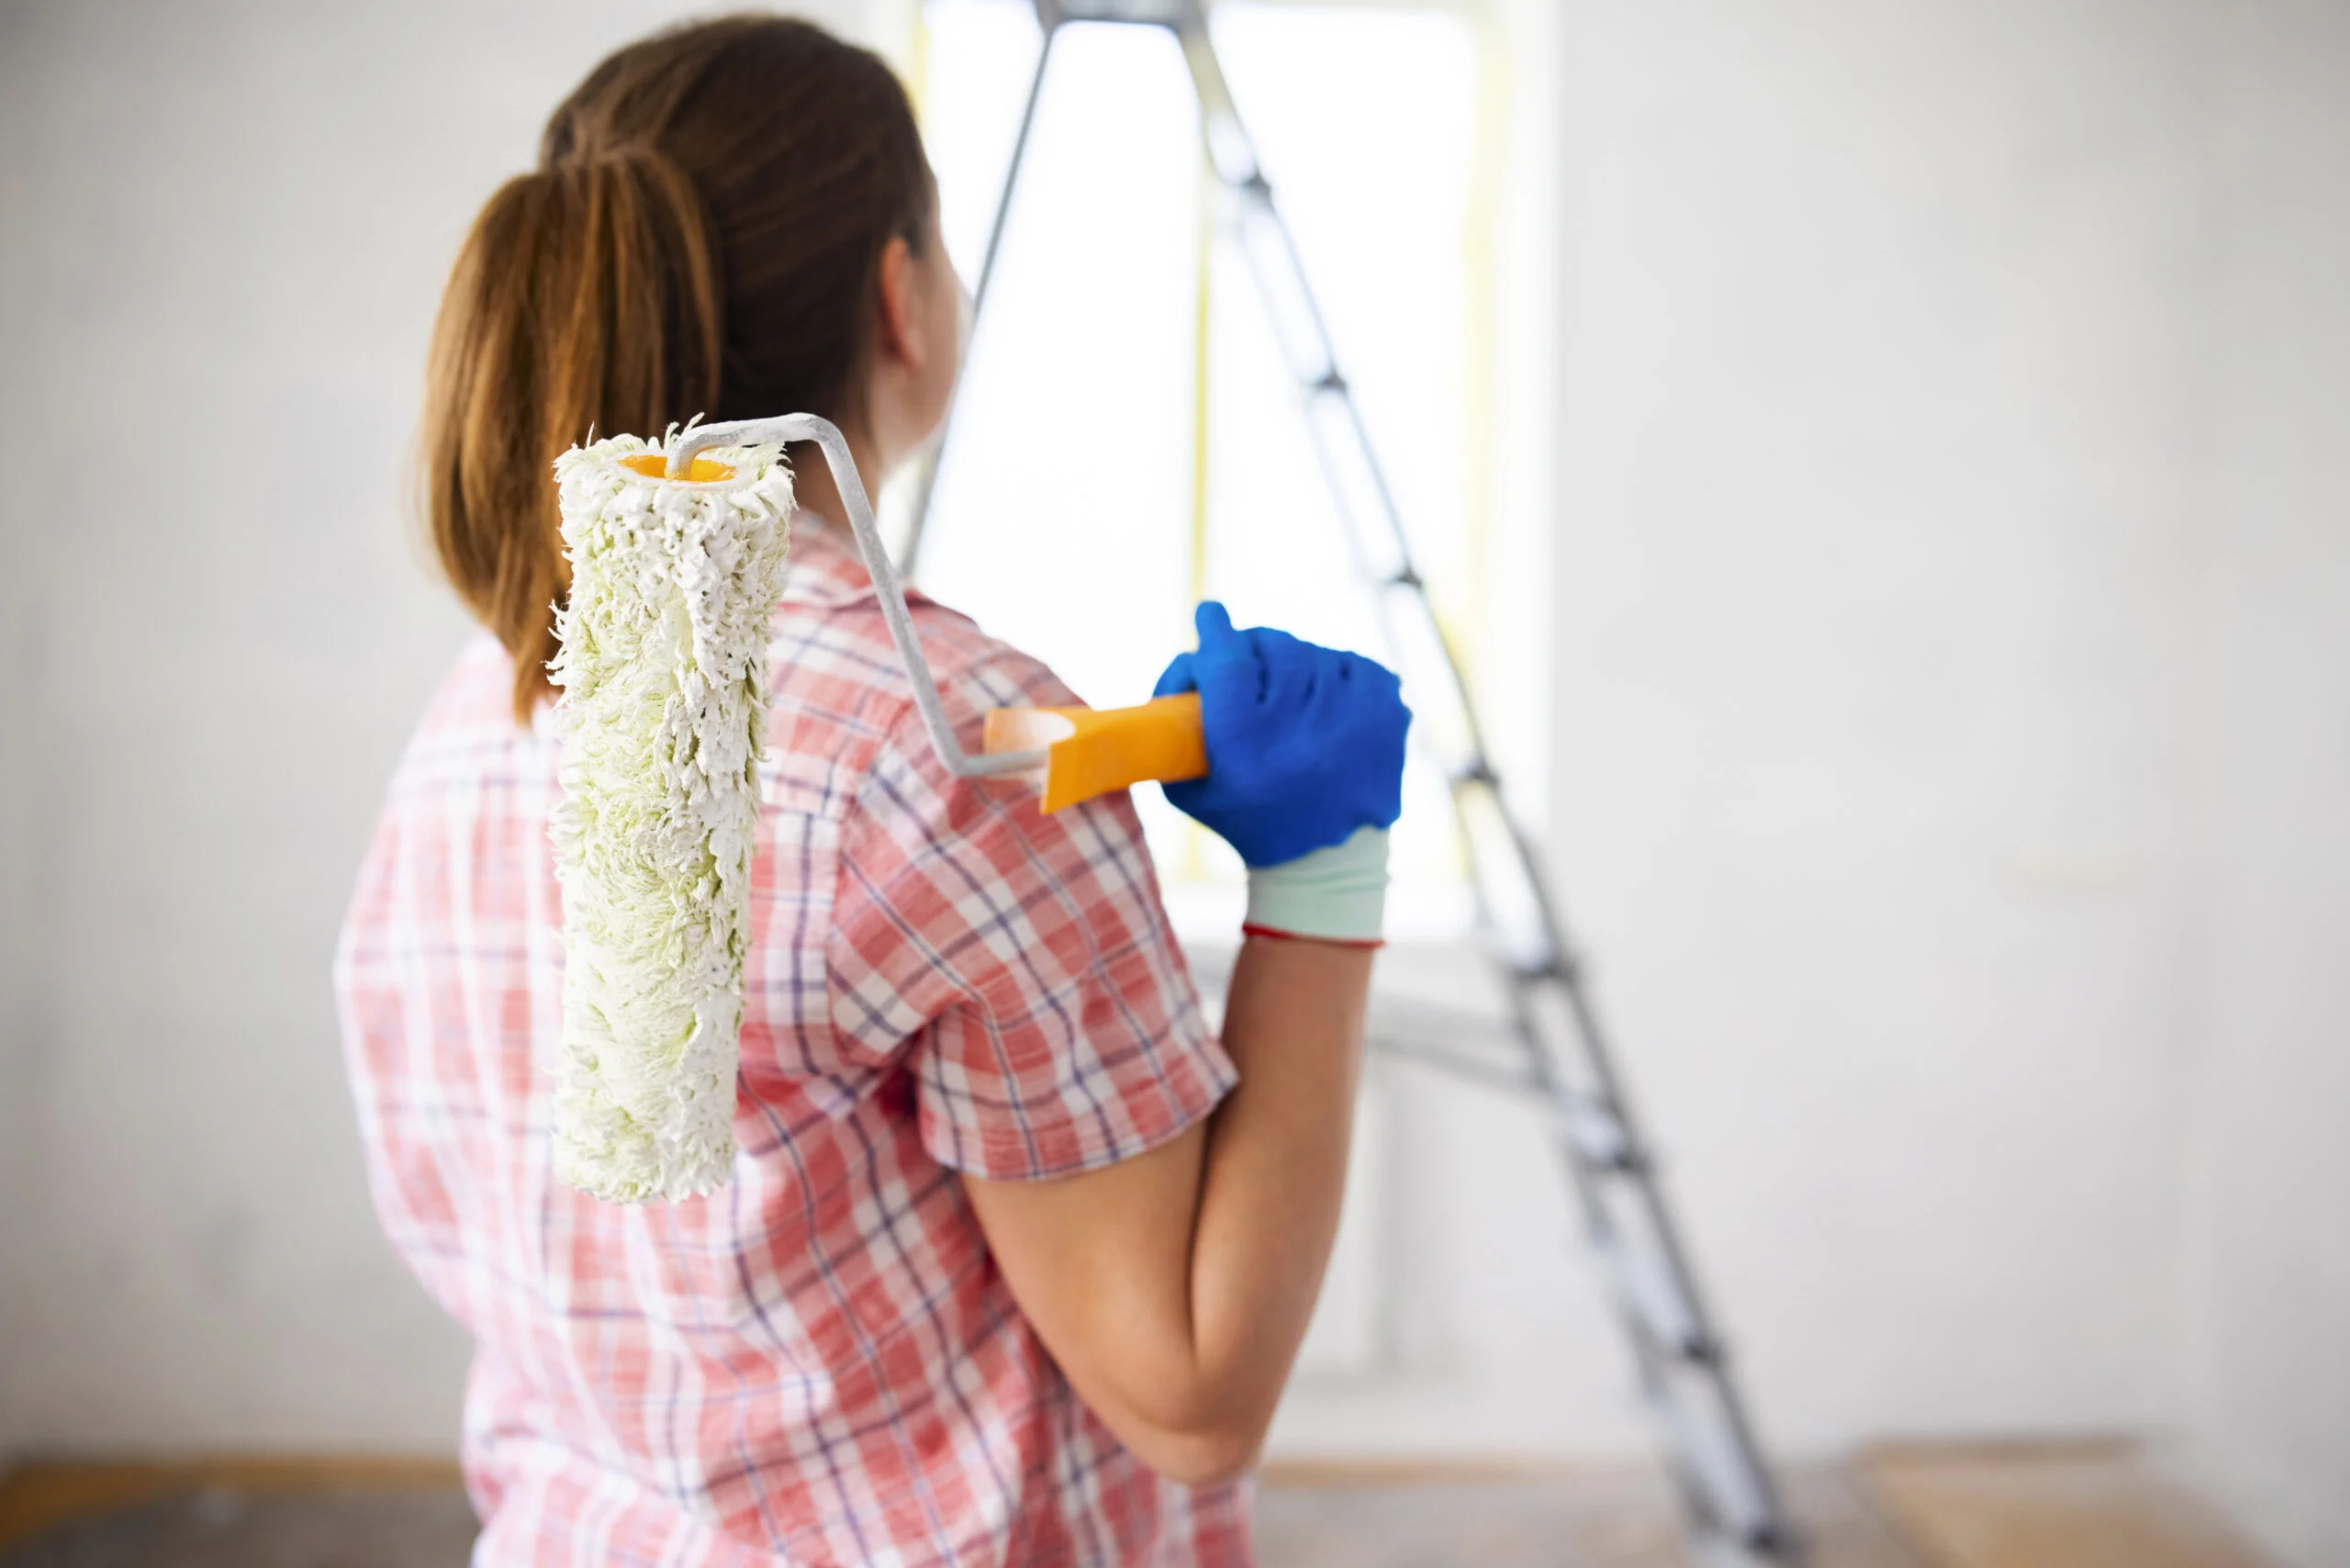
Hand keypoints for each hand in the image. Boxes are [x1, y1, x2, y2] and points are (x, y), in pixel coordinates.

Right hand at [1151, 602, 1409, 867]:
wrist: (1328, 860)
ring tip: (1289, 702)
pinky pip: (1349, 663)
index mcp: (1247, 744)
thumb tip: (1190, 651)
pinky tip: (1324, 707)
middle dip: (1252, 649)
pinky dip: (1332, 677)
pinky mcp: (1387, 709)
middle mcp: (1302, 726)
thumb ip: (1171, 724)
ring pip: (1311, 652)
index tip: (1209, 614)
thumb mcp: (1189, 787)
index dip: (1215, 631)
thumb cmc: (1247, 818)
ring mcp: (1352, 715)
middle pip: (1271, 647)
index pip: (1227, 660)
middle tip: (1246, 667)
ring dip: (1293, 667)